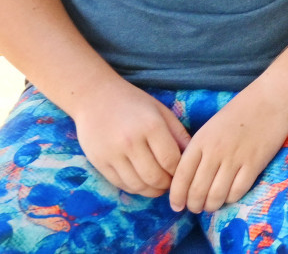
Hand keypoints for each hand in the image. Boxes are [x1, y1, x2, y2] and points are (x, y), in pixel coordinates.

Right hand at [69, 80, 192, 198]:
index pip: (171, 161)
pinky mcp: (99, 162)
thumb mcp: (160, 111)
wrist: (95, 97)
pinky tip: (142, 183)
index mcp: (151, 126)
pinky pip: (121, 184)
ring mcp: (113, 154)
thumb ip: (178, 133)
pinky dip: (135, 188)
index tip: (182, 172)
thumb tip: (193, 155)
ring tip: (158, 186)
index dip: (179, 172)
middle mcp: (131, 142)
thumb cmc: (133, 102)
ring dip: (152, 190)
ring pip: (138, 185)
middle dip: (167, 184)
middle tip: (172, 183)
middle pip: (155, 177)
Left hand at [169, 82, 287, 211]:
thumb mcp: (212, 127)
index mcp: (200, 141)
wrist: (271, 98)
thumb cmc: (240, 111)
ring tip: (212, 205)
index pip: (181, 176)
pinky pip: (237, 191)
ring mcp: (235, 158)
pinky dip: (231, 199)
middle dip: (194, 205)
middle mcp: (214, 152)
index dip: (176, 196)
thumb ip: (200, 150)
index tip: (177, 206)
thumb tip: (188, 178)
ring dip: (211, 206)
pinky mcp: (254, 164)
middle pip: (197, 191)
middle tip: (196, 208)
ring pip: (216, 195)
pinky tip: (230, 195)